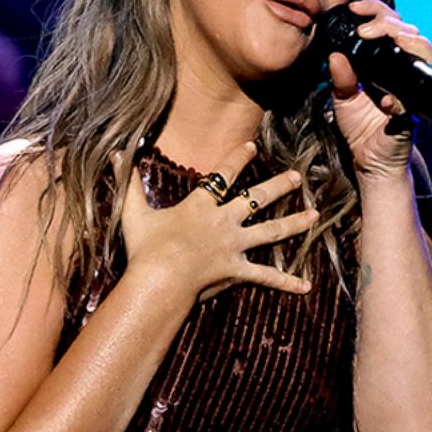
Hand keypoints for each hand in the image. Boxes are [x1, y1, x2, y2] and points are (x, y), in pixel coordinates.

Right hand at [118, 141, 317, 303]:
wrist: (159, 280)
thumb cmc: (145, 248)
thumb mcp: (134, 212)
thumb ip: (128, 182)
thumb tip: (115, 153)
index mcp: (202, 205)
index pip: (223, 175)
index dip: (238, 159)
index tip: (253, 145)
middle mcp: (224, 221)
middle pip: (258, 199)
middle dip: (280, 186)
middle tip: (298, 176)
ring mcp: (235, 246)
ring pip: (272, 231)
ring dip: (295, 223)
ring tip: (315, 216)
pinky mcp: (238, 270)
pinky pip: (267, 277)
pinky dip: (287, 282)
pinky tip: (306, 286)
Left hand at [326, 0, 431, 180]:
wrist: (370, 161)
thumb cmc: (361, 128)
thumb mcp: (342, 99)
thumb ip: (341, 77)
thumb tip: (334, 56)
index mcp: (387, 63)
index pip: (391, 26)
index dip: (378, 11)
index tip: (357, 9)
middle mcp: (405, 71)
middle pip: (411, 32)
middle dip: (389, 23)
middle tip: (366, 29)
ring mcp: (414, 90)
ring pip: (427, 55)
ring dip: (410, 42)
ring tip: (393, 39)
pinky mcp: (415, 114)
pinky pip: (415, 99)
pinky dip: (401, 100)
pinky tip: (387, 99)